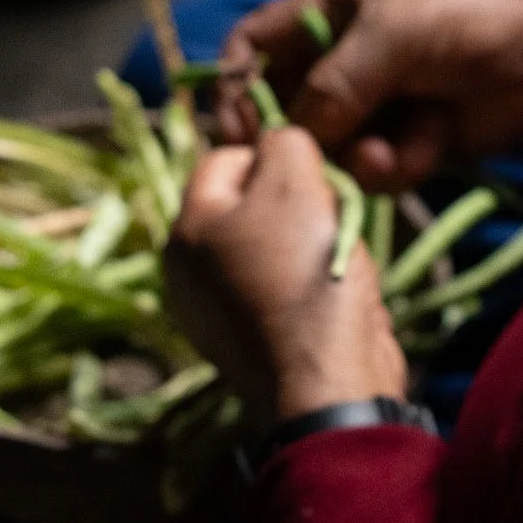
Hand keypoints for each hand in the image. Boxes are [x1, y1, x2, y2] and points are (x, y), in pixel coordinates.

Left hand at [166, 130, 407, 421]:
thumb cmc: (304, 272)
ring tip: (336, 256)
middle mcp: (189, 269)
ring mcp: (217, 310)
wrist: (326, 382)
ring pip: (273, 242)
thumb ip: (284, 141)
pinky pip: (283, 286)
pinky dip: (311, 282)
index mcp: (186, 228)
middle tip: (329, 216)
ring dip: (311, 240)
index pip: (226, 157)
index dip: (275, 155)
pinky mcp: (250, 341)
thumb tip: (280, 140)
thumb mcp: (295, 182)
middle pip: (250, 202)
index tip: (315, 176)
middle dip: (296, 201)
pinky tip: (334, 294)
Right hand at [225, 0, 522, 191]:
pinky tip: (436, 142)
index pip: (251, 48)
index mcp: (329, 13)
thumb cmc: (470, 17)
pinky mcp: (420, 139)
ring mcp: (384, 101)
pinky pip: (384, 169)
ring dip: (362, 158)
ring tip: (397, 150)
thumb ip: (328, 89)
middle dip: (304, 142)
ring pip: (336, 151)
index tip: (238, 134)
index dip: (233, 88)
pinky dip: (404, 163)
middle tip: (319, 162)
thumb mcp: (388, 40)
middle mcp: (348, 58)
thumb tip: (288, 141)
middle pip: (290, 113)